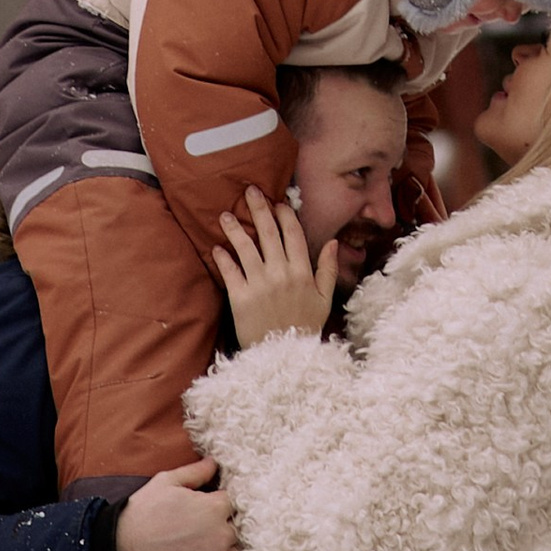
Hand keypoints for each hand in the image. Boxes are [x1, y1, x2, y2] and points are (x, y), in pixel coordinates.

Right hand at [115, 458, 237, 550]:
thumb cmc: (142, 514)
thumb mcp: (166, 482)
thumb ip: (195, 472)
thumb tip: (214, 463)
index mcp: (215, 506)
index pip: (233, 503)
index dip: (218, 506)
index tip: (205, 510)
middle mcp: (222, 534)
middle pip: (236, 528)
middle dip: (222, 527)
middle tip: (199, 530)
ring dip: (224, 550)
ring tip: (200, 548)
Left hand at [213, 185, 338, 346]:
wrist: (284, 359)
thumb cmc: (304, 328)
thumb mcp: (324, 299)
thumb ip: (329, 269)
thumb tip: (333, 242)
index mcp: (302, 272)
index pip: (293, 235)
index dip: (285, 216)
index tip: (278, 202)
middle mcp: (281, 274)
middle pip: (269, 234)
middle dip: (259, 209)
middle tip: (250, 191)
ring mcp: (260, 285)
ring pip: (246, 248)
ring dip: (235, 228)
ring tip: (225, 214)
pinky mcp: (240, 298)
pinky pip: (230, 272)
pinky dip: (223, 258)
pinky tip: (217, 247)